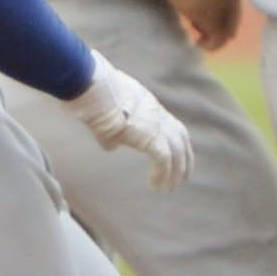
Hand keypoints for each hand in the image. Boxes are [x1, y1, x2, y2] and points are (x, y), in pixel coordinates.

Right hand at [64, 50, 194, 188]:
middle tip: (182, 177)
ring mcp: (155, 124)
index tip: (175, 155)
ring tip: (169, 187)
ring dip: (176, 171)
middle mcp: (156, 113)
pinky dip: (163, 174)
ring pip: (176, 151)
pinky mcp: (150, 136)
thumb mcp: (104, 116)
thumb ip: (111, 132)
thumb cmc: (92, 97)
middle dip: (184, 157)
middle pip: (180, 136)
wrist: (92, 88)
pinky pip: (164, 160)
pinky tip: (156, 185)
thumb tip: (112, 147)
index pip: (169, 123)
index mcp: (147, 105)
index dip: (174, 140)